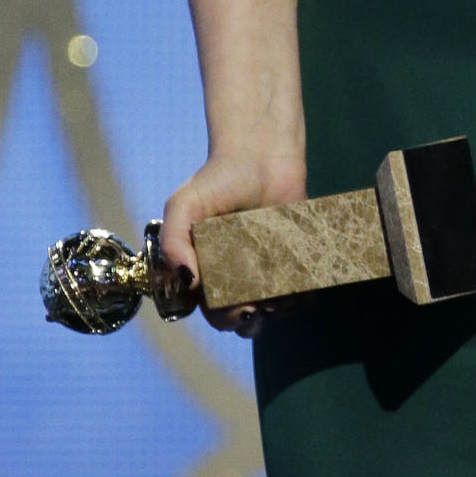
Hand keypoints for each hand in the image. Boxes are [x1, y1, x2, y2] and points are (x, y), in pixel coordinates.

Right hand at [161, 149, 305, 333]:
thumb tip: (188, 282)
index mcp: (204, 271)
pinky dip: (302, 297)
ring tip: (280, 296)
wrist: (261, 155)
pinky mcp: (293, 262)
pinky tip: (301, 287)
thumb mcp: (184, 205)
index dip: (222, 316)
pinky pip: (300, 293)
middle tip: (255, 308)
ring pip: (272, 311)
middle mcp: (234, 277)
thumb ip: (173, 241)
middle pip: (241, 319)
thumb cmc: (217, 179)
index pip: (210, 310)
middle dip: (247, 320)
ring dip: (277, 312)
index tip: (235, 308)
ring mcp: (264, 271)